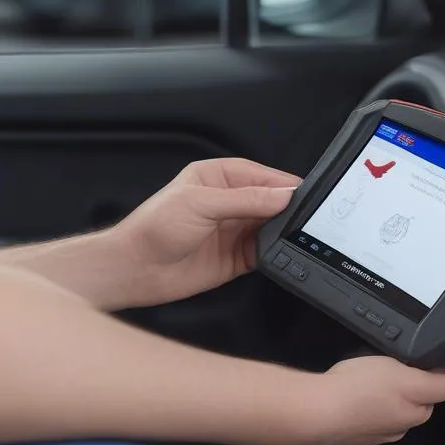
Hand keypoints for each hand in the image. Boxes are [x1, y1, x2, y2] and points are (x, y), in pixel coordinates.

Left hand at [112, 158, 300, 305]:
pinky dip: (275, 251)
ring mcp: (231, 230)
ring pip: (269, 226)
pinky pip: (263, 251)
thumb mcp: (201, 204)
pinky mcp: (234, 257)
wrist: (136, 269)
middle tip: (308, 216)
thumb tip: (281, 196)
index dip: (282, 184)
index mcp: (216, 177)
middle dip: (287, 208)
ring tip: (298, 234)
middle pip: (268, 201)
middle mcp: (226, 202)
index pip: (259, 175)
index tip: (305, 194)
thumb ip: (244, 199)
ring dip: (282, 230)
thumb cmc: (155, 227)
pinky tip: (282, 251)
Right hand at [282, 356, 444, 444]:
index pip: (440, 389)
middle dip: (405, 381)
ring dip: (382, 391)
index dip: (430, 370)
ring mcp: (376, 432)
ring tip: (363, 376)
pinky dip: (362, 400)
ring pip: (389, 404)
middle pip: (414, 398)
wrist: (317, 411)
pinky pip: (366, 410)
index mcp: (416, 413)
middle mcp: (401, 428)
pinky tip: (349, 390)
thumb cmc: (361, 388)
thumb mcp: (404, 376)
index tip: (413, 358)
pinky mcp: (354, 431)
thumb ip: (433, 381)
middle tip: (386, 363)